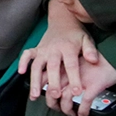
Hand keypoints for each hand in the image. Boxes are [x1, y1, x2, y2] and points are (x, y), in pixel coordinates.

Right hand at [18, 0, 115, 115]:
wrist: (64, 20)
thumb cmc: (76, 34)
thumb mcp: (87, 39)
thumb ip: (90, 50)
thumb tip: (94, 60)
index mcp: (68, 48)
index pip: (71, 65)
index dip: (74, 79)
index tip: (77, 92)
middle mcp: (54, 49)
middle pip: (52, 67)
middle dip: (52, 82)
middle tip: (54, 95)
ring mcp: (43, 49)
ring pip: (37, 66)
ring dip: (35, 80)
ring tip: (34, 95)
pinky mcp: (36, 49)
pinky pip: (27, 55)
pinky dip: (22, 62)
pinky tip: (21, 73)